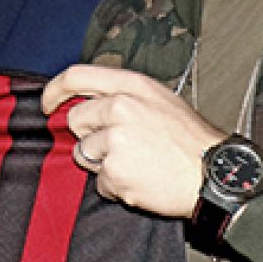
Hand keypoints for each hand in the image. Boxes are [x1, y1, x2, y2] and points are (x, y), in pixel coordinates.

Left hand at [42, 64, 224, 218]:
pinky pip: (99, 181)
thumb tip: (88, 104)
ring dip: (103, 164)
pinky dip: (116, 186)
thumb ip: (123, 96)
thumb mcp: (160, 101)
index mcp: (133, 86)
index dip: (54, 91)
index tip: (48, 105)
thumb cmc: (190, 140)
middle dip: (89, 137)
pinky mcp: (115, 170)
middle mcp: (121, 107)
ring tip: (135, 163)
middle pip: (76, 120)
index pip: (76, 76)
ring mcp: (116, 139)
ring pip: (84, 153)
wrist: (214, 175)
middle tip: (119, 146)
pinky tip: (141, 179)